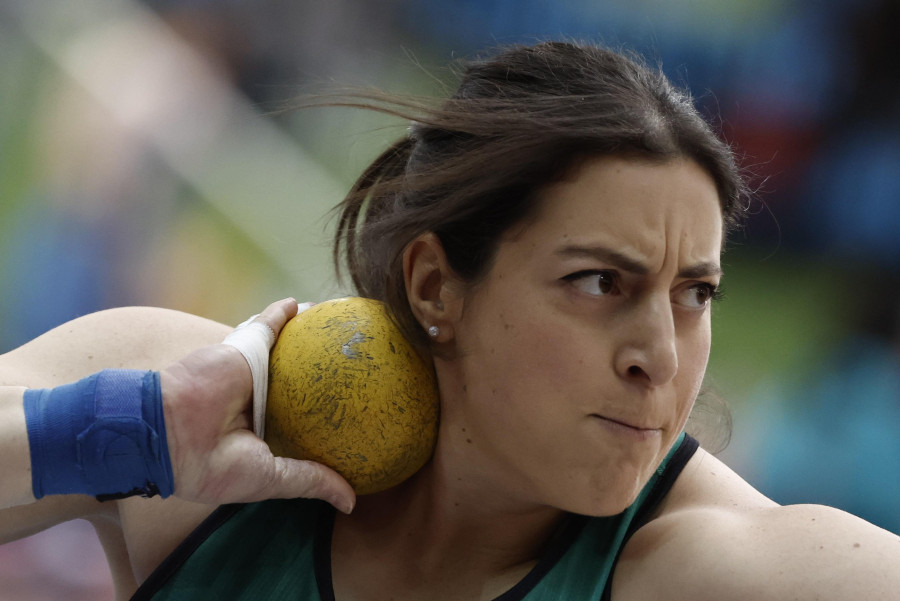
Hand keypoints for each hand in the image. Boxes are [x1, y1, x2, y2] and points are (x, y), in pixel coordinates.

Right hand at [159, 298, 354, 512]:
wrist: (170, 434)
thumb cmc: (215, 466)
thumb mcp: (272, 478)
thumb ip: (312, 480)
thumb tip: (351, 502)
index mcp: (264, 431)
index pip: (301, 421)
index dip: (327, 417)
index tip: (357, 414)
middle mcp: (259, 400)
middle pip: (299, 383)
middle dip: (323, 376)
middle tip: (354, 366)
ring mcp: (250, 372)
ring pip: (286, 351)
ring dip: (308, 338)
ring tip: (336, 328)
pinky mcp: (243, 347)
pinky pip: (267, 325)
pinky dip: (283, 312)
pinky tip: (303, 305)